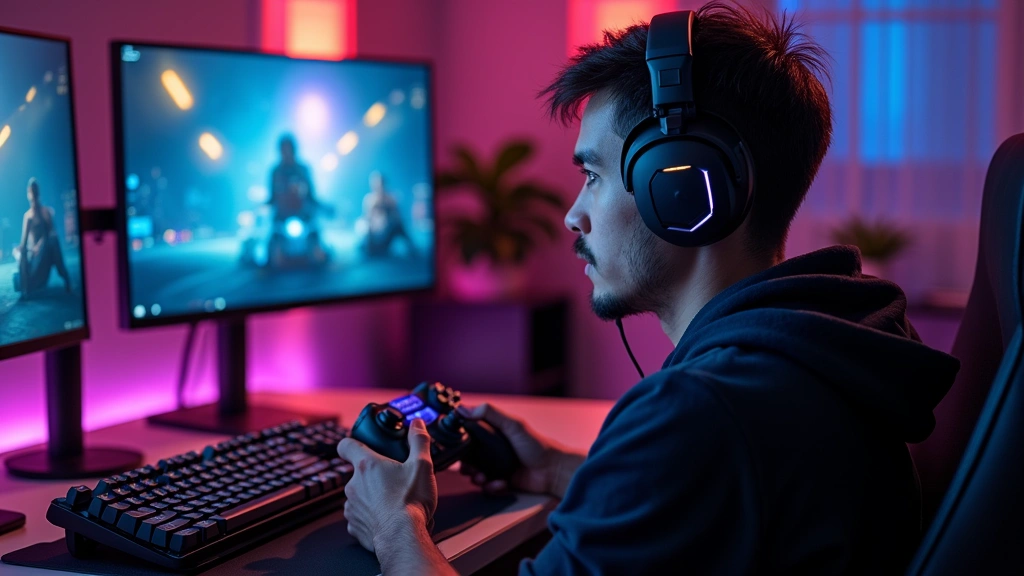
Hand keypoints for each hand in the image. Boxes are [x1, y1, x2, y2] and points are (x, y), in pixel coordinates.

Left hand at [336, 418, 437, 552]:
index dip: (352, 443)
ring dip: (371, 496)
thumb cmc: (410, 503)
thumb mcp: (422, 465)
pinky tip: (387, 517)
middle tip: (394, 480)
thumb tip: (417, 424)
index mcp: (367, 465)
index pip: (346, 445)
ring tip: (393, 501)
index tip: (358, 445)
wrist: (403, 538)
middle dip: (373, 475)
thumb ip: (419, 441)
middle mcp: (353, 485)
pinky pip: (360, 516)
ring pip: (359, 495)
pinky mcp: (354, 526)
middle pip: (358, 473)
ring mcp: (351, 507)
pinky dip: (371, 516)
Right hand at [456, 403, 583, 498]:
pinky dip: (491, 486)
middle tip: (467, 467)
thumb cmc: (536, 445)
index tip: (452, 442)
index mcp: (493, 432)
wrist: (553, 471)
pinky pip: (488, 486)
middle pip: (467, 457)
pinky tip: (501, 484)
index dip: (459, 438)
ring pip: (474, 473)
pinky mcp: (501, 482)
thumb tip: (463, 408)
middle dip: (465, 464)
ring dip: (476, 477)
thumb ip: (490, 414)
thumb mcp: (513, 425)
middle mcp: (492, 449)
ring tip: (483, 478)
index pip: (469, 432)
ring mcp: (496, 466)